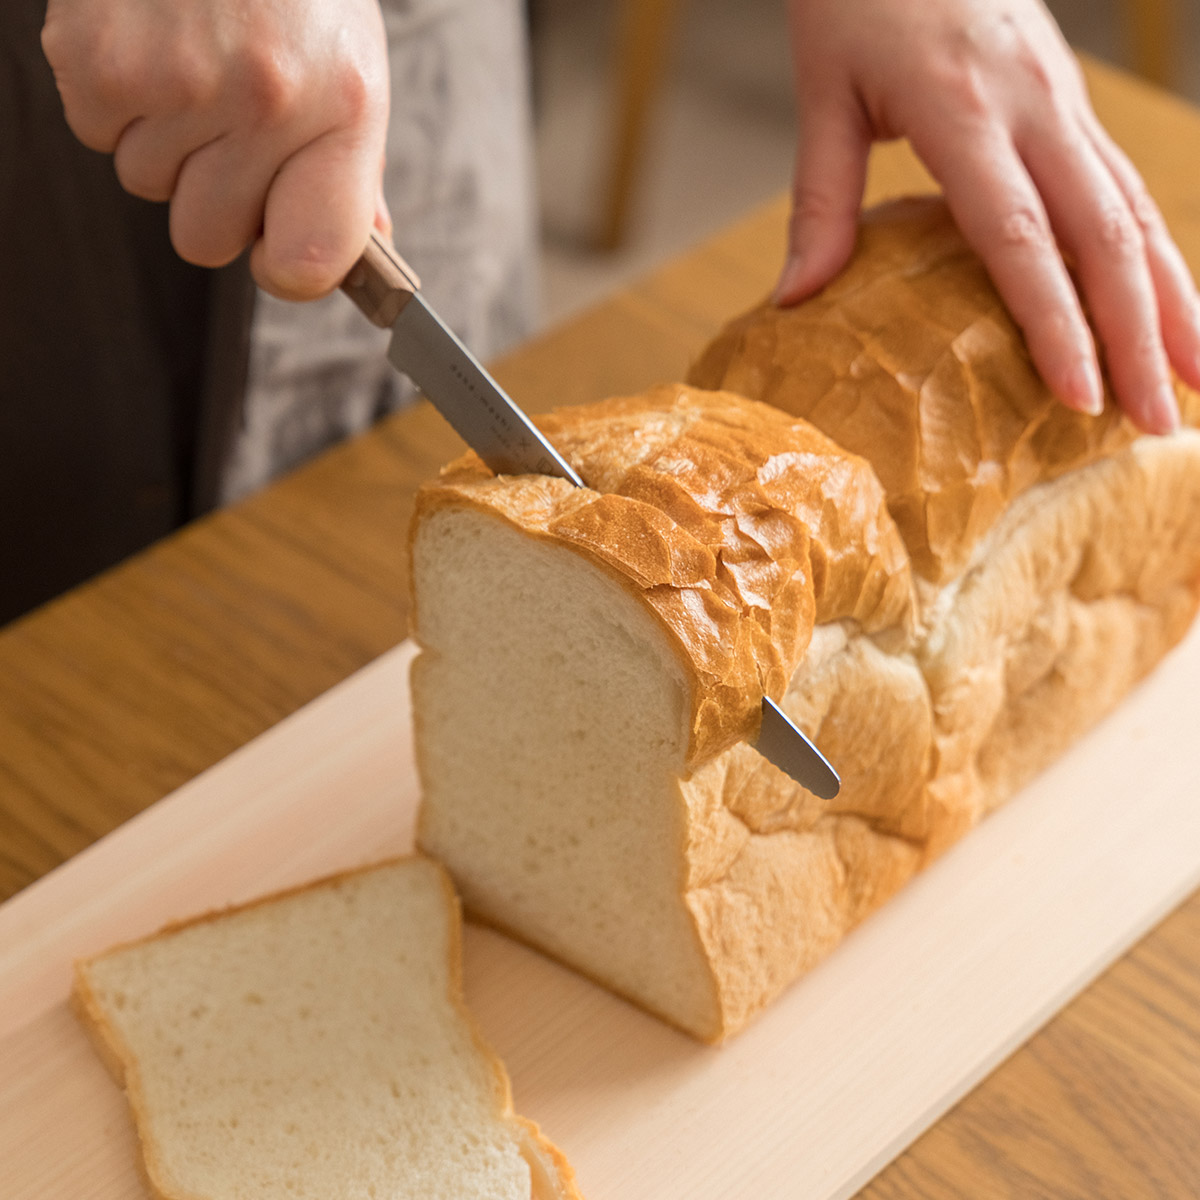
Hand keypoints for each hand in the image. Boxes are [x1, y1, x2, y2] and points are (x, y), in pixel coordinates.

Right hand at [42, 0, 390, 299]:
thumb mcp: (352, 75)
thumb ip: (350, 177)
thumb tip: (343, 262)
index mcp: (340, 110)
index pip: (306, 262)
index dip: (287, 266)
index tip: (281, 244)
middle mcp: (261, 99)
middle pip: (207, 240)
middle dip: (214, 198)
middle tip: (230, 130)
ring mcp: (174, 79)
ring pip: (148, 186)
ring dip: (165, 144)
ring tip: (194, 71)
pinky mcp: (97, 57)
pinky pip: (97, 135)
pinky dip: (117, 103)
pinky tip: (151, 50)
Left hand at [775, 0, 1199, 434]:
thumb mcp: (824, 93)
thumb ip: (820, 201)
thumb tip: (796, 301)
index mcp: (965, 113)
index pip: (1021, 238)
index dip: (1056, 322)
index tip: (1078, 397)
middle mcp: (1035, 108)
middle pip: (1103, 236)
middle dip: (1137, 335)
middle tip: (1157, 422)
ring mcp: (1065, 102)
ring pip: (1135, 212)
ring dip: (1171, 300)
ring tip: (1197, 380)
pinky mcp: (1073, 102)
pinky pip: (1127, 186)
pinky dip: (1156, 253)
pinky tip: (1172, 304)